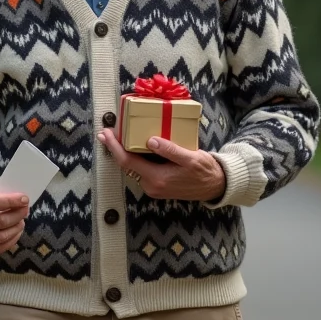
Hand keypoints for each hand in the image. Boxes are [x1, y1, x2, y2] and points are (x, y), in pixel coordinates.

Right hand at [0, 184, 29, 254]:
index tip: (24, 199)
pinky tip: (17, 229)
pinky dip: (14, 238)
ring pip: (3, 235)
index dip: (11, 201)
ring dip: (17, 226)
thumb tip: (17, 196)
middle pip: (1, 221)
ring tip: (21, 219)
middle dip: (18, 214)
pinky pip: (2, 246)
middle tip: (26, 208)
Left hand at [98, 129, 225, 201]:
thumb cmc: (204, 171)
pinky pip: (140, 170)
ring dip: (124, 152)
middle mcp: (151, 186)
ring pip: (133, 168)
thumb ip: (170, 150)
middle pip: (126, 165)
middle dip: (116, 148)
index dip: (114, 147)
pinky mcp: (156, 186)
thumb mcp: (190, 158)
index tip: (106, 134)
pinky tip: (133, 146)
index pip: (128, 162)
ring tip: (118, 136)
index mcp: (157, 179)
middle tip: (108, 131)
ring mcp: (153, 187)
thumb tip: (150, 141)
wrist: (215, 187)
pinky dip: (134, 157)